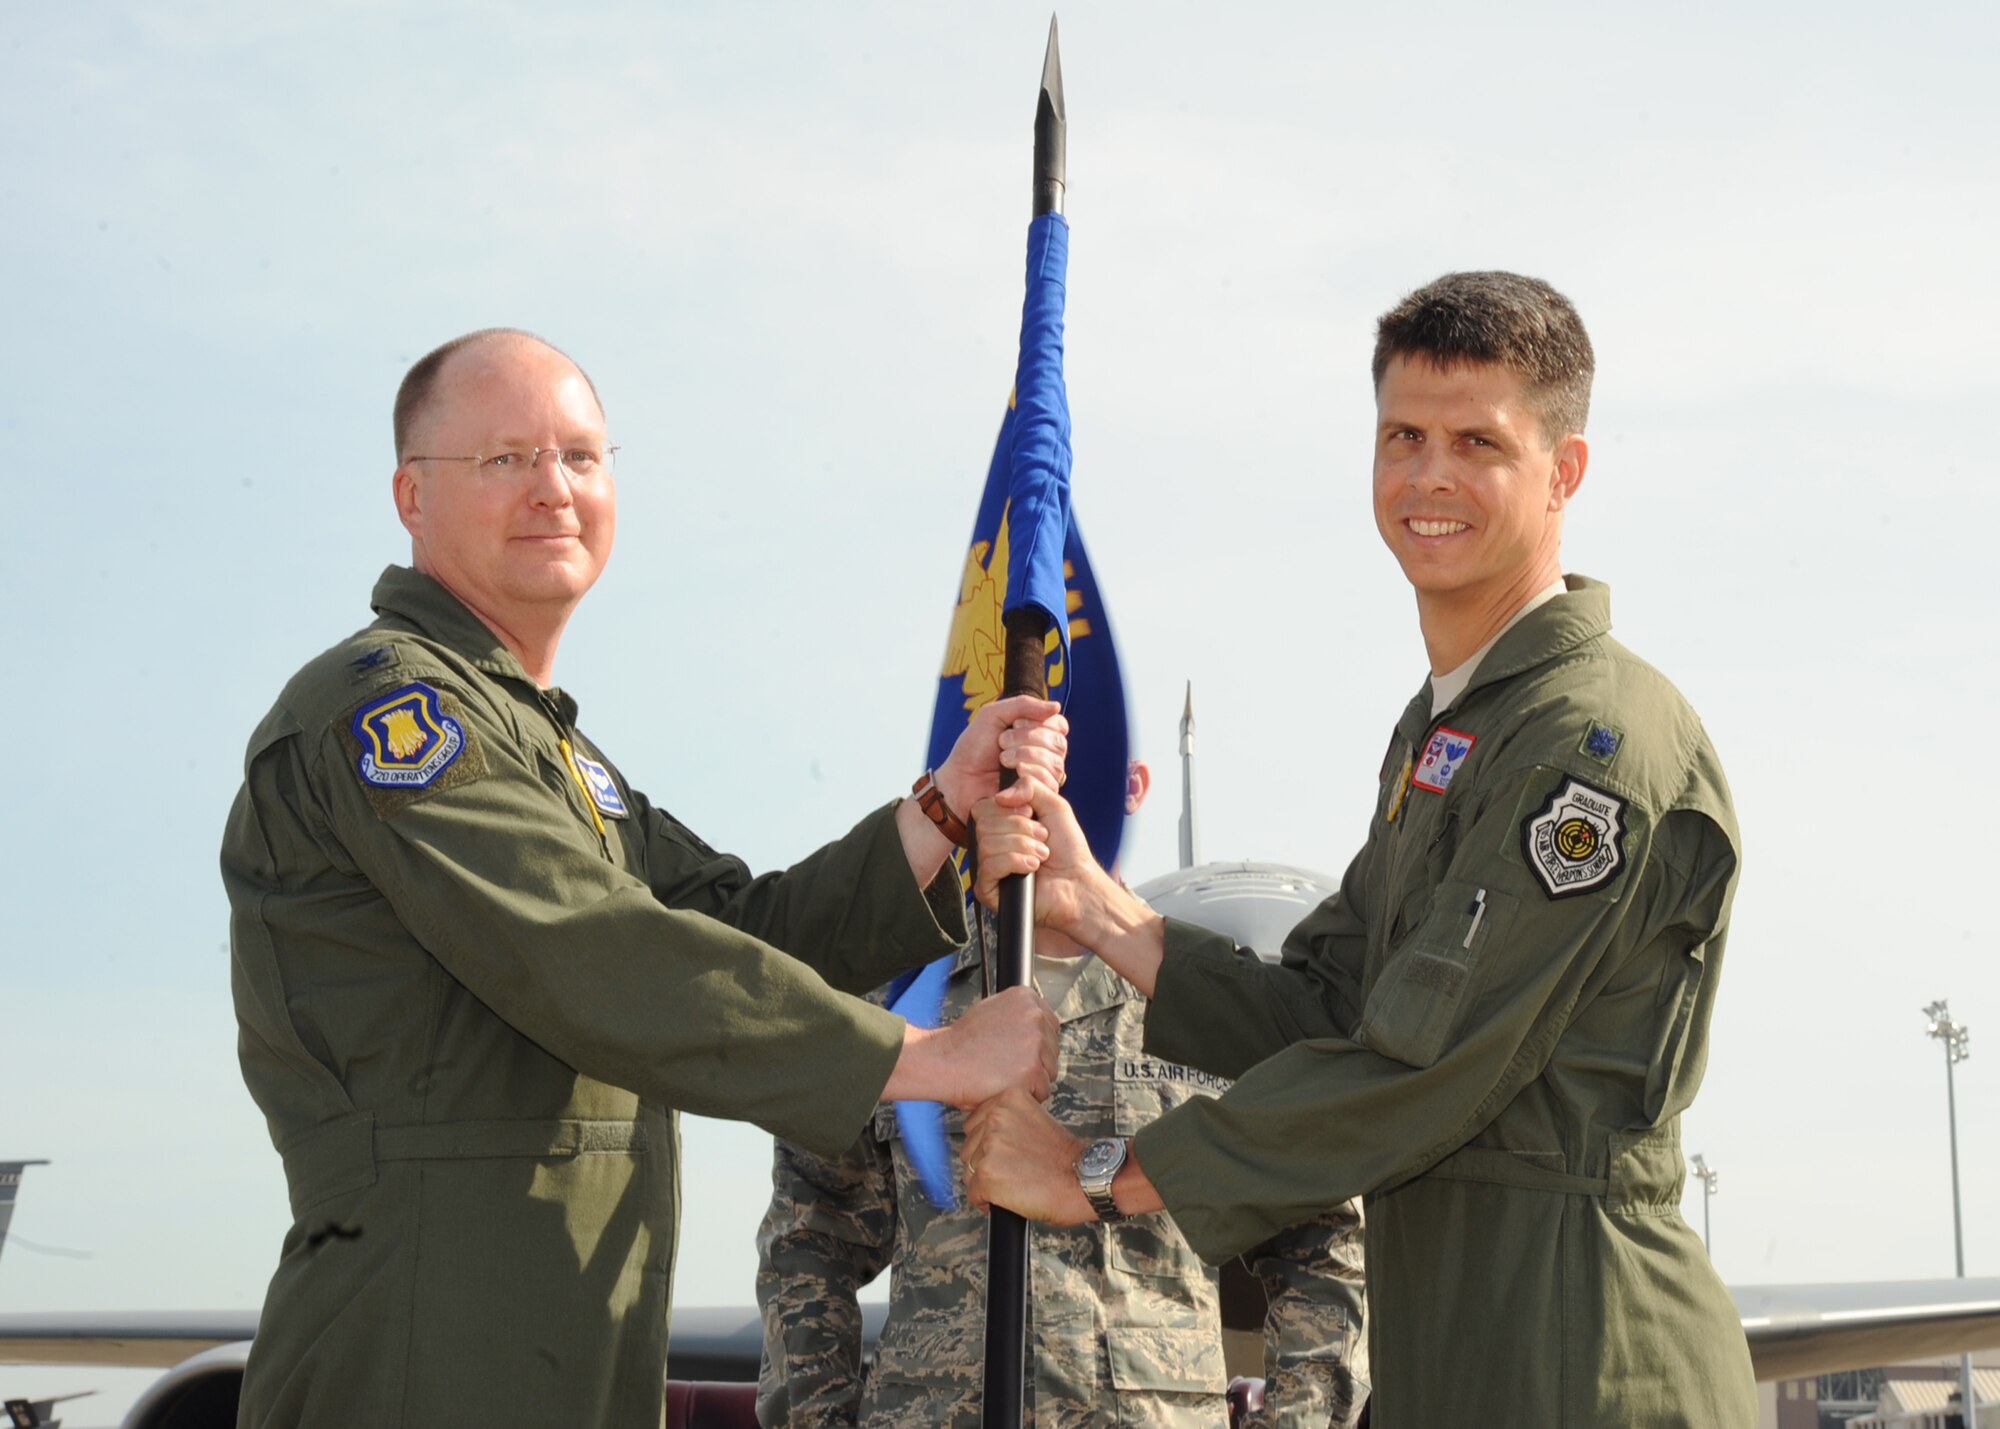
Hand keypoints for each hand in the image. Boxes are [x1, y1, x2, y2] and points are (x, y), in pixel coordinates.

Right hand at [883, 986, 1058, 1108]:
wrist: (942, 1061)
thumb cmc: (960, 1042)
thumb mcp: (991, 1010)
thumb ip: (1018, 1016)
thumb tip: (1036, 1027)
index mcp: (1026, 998)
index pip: (1051, 1026)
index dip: (1036, 1044)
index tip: (1021, 1052)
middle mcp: (1034, 1016)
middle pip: (1052, 1049)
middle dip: (1035, 1062)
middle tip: (1008, 1066)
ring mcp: (1035, 1042)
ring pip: (1049, 1071)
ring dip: (1032, 1079)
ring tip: (1005, 1076)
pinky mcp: (1031, 1069)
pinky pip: (1042, 1091)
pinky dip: (1027, 1095)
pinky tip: (1006, 1086)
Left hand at [934, 696, 1067, 818]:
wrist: (960, 780)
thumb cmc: (974, 748)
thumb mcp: (993, 715)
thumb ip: (1024, 705)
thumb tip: (1056, 706)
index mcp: (1039, 735)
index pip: (1059, 725)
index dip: (1039, 722)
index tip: (1015, 723)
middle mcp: (1047, 756)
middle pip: (1058, 743)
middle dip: (1027, 738)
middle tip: (1002, 743)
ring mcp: (1044, 778)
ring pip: (1055, 764)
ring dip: (1024, 756)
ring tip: (1002, 760)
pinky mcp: (1039, 797)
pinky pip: (1049, 784)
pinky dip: (1029, 776)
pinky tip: (1012, 775)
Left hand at [962, 1088, 1091, 1224]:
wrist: (1085, 1179)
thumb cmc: (1065, 1157)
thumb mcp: (1033, 1120)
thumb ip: (1006, 1121)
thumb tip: (983, 1137)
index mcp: (1007, 1098)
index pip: (974, 1124)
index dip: (989, 1145)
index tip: (1008, 1153)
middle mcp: (995, 1117)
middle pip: (969, 1148)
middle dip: (987, 1163)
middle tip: (1016, 1169)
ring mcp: (989, 1145)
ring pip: (969, 1172)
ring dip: (987, 1182)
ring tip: (1016, 1181)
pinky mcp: (987, 1173)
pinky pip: (974, 1193)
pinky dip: (987, 1202)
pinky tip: (1011, 1197)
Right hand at [976, 781, 1100, 936]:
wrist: (1078, 882)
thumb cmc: (1068, 848)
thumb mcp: (1054, 804)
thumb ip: (1029, 786)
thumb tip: (1001, 795)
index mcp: (999, 825)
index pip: (983, 807)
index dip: (1008, 808)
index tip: (1031, 813)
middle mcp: (990, 845)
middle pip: (984, 823)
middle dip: (1020, 828)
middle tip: (1042, 837)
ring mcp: (987, 868)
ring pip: (987, 844)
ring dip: (1023, 846)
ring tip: (1041, 855)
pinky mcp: (987, 890)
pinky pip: (990, 866)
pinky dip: (1016, 862)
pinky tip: (1032, 868)